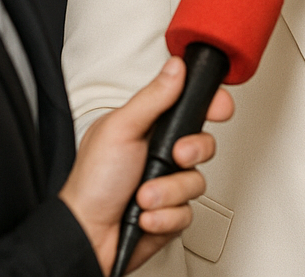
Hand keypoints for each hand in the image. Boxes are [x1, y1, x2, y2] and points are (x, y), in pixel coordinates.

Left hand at [59, 56, 233, 274]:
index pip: (191, 106)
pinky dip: (164, 215)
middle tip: (176, 155)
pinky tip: (146, 214)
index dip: (212, 104)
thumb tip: (175, 66)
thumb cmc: (91, 183)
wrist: (84, 238)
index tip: (219, 108)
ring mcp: (169, 182)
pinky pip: (188, 211)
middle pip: (204, 142)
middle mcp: (162, 153)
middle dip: (193, 151)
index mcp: (151, 126)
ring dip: (168, 191)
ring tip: (143, 196)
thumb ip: (152, 98)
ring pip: (196, 181)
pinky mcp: (172, 211)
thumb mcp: (119, 130)